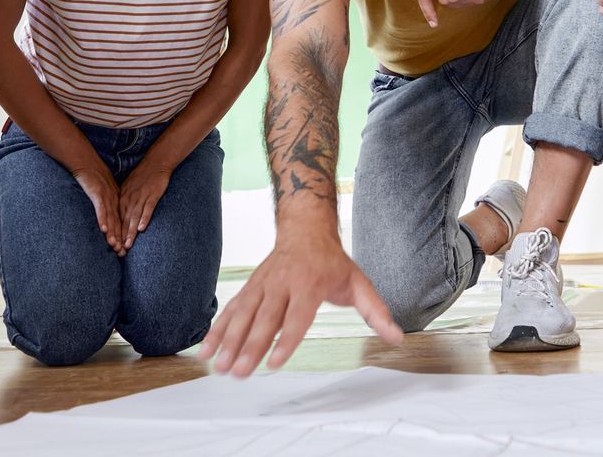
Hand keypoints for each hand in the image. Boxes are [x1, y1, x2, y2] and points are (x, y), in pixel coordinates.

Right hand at [72, 163, 128, 256]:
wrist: (87, 162)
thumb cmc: (94, 177)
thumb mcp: (103, 192)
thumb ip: (106, 204)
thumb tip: (108, 217)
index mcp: (115, 202)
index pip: (120, 222)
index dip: (122, 236)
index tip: (124, 250)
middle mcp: (113, 201)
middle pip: (117, 223)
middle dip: (119, 239)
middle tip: (122, 253)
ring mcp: (106, 198)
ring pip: (110, 218)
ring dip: (112, 233)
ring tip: (115, 246)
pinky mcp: (98, 194)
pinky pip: (101, 209)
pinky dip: (102, 219)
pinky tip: (104, 230)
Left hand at [117, 161, 172, 249]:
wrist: (156, 163)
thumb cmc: (143, 177)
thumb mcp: (129, 188)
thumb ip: (124, 202)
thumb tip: (120, 217)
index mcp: (123, 198)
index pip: (117, 219)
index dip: (116, 233)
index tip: (114, 246)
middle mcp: (130, 199)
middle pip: (124, 221)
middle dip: (121, 237)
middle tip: (118, 251)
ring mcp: (141, 197)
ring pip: (134, 217)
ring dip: (130, 232)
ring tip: (128, 244)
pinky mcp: (152, 195)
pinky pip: (148, 209)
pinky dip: (144, 218)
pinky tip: (142, 228)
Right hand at [198, 229, 400, 377]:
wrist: (305, 228)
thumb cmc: (332, 261)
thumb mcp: (360, 282)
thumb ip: (376, 312)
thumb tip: (397, 337)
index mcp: (309, 284)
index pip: (296, 317)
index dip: (285, 340)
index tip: (274, 363)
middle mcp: (282, 283)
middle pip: (264, 320)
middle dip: (250, 347)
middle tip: (240, 373)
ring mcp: (262, 285)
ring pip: (242, 315)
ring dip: (228, 342)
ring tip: (219, 367)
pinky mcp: (250, 288)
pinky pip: (231, 310)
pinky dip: (217, 330)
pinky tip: (206, 351)